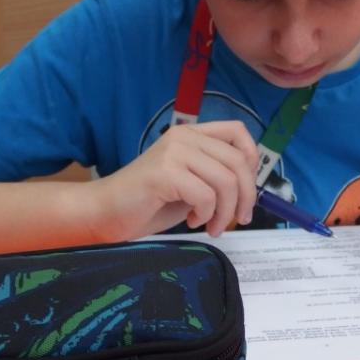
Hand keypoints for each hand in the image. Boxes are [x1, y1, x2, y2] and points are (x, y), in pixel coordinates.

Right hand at [90, 121, 258, 240]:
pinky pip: (206, 196)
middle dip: (245, 196)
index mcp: (191, 134)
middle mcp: (184, 136)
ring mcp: (174, 152)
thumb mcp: (191, 183)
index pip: (238, 132)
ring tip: (212, 226)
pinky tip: (191, 221)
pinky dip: (205, 215)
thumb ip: (216, 175)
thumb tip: (250, 186)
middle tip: (238, 219)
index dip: (252, 160)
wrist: (106, 211)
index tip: (246, 189)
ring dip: (224, 212)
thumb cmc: (148, 202)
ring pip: (226, 181)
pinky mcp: (165, 173)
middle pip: (238, 161)